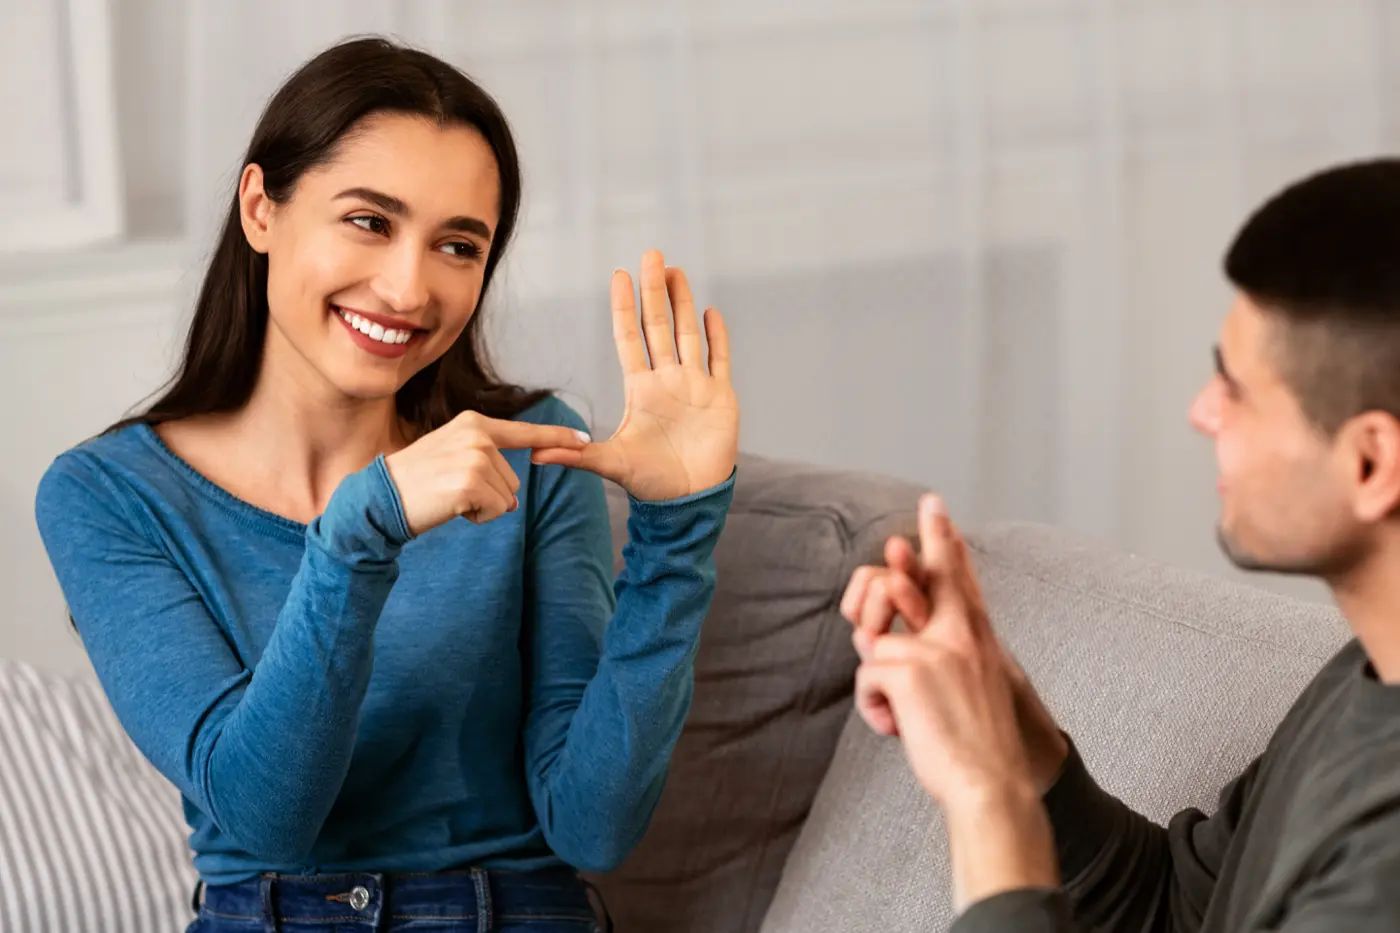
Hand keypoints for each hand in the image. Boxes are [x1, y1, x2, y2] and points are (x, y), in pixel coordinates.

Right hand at [384, 411, 589, 534]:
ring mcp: (475, 458)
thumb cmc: (416, 482)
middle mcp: (477, 436)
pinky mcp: (471, 483)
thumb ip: (485, 463)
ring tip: (448, 497)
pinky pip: (496, 510)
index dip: (557, 437)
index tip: (584, 439)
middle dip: (488, 494)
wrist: (381, 498)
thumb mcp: (451, 455)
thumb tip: (513, 499)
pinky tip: (450, 507)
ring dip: (482, 506)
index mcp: (473, 423)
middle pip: (513, 479)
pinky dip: (477, 517)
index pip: (524, 432)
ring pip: (506, 497)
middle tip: (450, 490)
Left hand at [531, 250, 738, 501]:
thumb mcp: (609, 464)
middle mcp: (667, 380)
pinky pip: (719, 359)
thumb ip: (576, 455)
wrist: (688, 500)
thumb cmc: (649, 482)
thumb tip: (535, 456)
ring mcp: (694, 385)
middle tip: (651, 254)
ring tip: (677, 271)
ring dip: (684, 302)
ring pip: (688, 334)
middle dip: (655, 290)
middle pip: (660, 325)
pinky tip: (711, 313)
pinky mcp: (720, 397)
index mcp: (640, 389)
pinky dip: (717, 337)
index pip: (630, 337)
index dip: (625, 307)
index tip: (619, 275)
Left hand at [852, 495, 1060, 908]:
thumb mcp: (971, 691)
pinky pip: (866, 677)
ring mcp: (933, 646)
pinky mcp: (907, 667)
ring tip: (901, 703)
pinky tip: (898, 729)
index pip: (958, 580)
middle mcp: (959, 633)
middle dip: (896, 570)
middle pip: (917, 577)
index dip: (944, 543)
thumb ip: (940, 659)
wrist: (991, 783)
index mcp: (977, 638)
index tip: (934, 505)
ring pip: (874, 637)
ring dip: (876, 673)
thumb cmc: (978, 749)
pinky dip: (874, 711)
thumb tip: (887, 643)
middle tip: (906, 542)